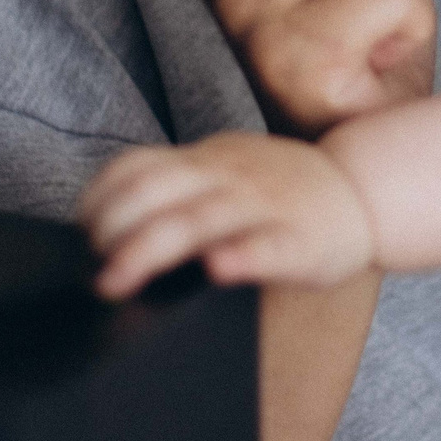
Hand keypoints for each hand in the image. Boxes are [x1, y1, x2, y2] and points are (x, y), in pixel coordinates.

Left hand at [80, 133, 376, 296]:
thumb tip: (102, 223)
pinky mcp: (299, 242)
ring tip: (117, 279)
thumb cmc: (281, 193)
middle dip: (114, 229)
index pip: (138, 166)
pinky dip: (241, 256)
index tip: (77, 233)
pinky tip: (217, 269)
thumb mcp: (224, 172)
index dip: (99, 199)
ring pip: (201, 219)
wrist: (364, 193)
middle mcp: (229, 178)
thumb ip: (176, 187)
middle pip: (158, 192)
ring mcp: (264, 207)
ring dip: (151, 248)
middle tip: (90, 270)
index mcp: (207, 161)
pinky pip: (268, 246)